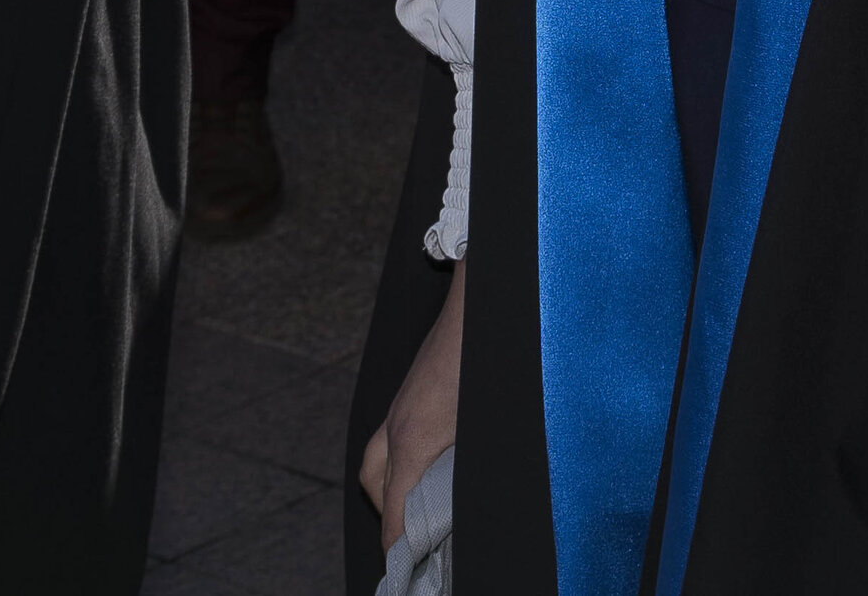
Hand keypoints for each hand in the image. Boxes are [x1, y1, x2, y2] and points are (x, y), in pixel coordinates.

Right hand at [358, 267, 463, 547]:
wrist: (483, 298)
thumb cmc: (491, 359)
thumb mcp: (493, 426)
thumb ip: (480, 471)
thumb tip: (481, 506)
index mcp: (415, 439)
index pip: (395, 511)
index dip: (400, 547)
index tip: (408, 571)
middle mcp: (400, 422)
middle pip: (375, 482)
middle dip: (389, 516)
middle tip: (415, 540)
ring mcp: (402, 401)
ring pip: (379, 455)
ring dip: (392, 483)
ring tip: (421, 505)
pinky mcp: (413, 388)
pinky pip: (392, 433)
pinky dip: (402, 456)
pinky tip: (434, 461)